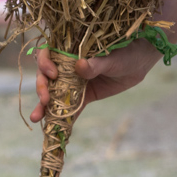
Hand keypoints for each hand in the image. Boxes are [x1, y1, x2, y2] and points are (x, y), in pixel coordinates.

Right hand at [29, 45, 159, 122]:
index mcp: (71, 48)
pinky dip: (63, 117)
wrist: (140, 61)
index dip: (45, 63)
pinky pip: (71, 107)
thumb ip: (96, 63)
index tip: (53, 73)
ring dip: (44, 106)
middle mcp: (68, 64)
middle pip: (47, 75)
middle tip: (45, 99)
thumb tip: (80, 66)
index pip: (49, 53)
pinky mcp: (85, 95)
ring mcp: (75, 81)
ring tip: (36, 118)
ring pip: (55, 93)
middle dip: (42, 87)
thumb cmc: (125, 50)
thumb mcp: (111, 57)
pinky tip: (56, 127)